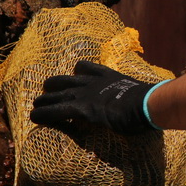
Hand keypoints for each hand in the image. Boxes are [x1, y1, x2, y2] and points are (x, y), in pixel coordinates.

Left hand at [30, 60, 157, 134]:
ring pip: (55, 93)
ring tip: (36, 106)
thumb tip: (148, 104)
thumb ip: (135, 97)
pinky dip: (43, 113)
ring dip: (44, 100)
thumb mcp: (140, 94)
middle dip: (54, 86)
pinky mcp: (81, 108)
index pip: (85, 67)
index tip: (73, 79)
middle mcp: (93, 82)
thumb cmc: (151, 102)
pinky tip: (34, 117)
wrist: (148, 103)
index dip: (77, 74)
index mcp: (107, 76)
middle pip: (65, 79)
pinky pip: (55, 110)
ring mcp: (85, 94)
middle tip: (48, 93)